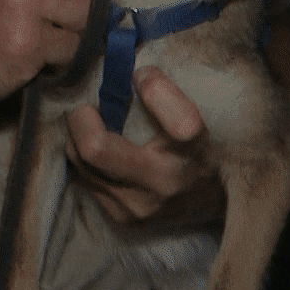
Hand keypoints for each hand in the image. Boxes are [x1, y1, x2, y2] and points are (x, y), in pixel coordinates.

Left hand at [64, 66, 222, 228]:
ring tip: (93, 124)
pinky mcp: (120, 219)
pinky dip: (81, 157)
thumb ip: (167, 93)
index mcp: (193, 151)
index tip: (142, 76)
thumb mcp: (196, 117)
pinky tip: (97, 146)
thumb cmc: (199, 149)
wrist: (210, 203)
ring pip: (79, 161)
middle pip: (94, 149)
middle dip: (82, 118)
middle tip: (88, 105)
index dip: (154, 88)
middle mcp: (163, 185)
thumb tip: (133, 70)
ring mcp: (137, 207)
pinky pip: (82, 177)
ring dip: (78, 136)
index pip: (179, 122)